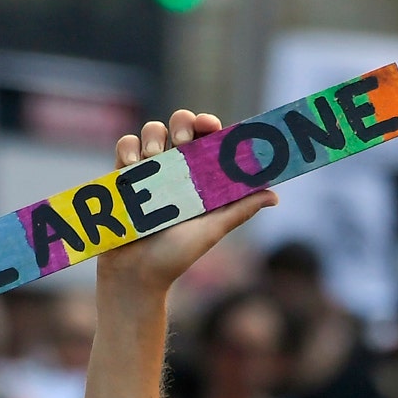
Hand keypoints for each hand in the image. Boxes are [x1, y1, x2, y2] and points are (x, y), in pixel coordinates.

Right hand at [96, 110, 277, 294]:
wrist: (135, 274)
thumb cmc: (176, 255)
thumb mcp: (212, 230)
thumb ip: (240, 210)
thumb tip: (274, 195)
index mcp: (201, 178)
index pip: (208, 140)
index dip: (210, 125)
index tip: (209, 126)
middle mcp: (176, 170)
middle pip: (180, 125)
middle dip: (181, 123)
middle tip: (181, 142)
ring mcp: (149, 170)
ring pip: (153, 131)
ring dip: (154, 136)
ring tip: (152, 158)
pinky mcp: (123, 175)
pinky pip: (126, 146)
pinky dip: (129, 147)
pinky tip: (133, 163)